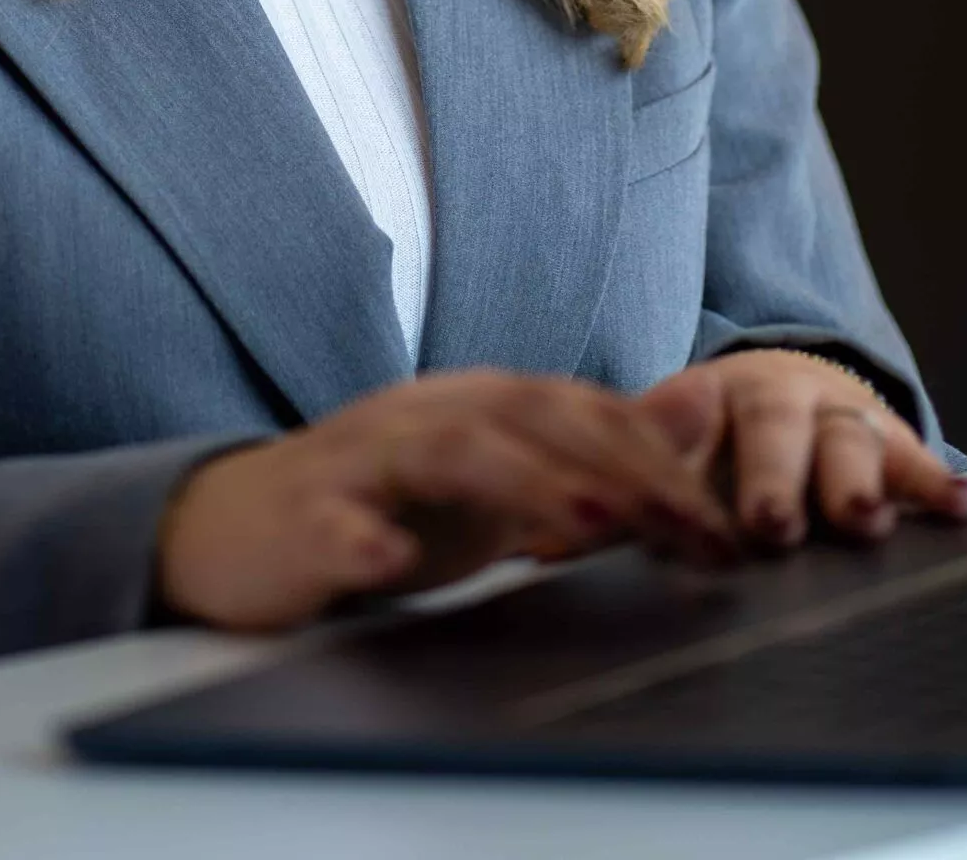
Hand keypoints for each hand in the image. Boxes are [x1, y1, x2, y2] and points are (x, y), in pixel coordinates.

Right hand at [157, 367, 738, 630]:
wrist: (240, 527)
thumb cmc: (388, 506)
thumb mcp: (505, 480)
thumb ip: (602, 450)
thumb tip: (705, 405)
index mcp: (480, 404)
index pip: (583, 411)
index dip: (658, 460)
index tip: (725, 526)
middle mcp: (428, 412)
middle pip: (531, 420)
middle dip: (619, 472)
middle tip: (690, 530)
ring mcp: (362, 459)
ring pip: (446, 453)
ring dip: (520, 485)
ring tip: (585, 526)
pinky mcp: (303, 515)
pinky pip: (333, 522)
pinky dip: (362, 538)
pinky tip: (391, 562)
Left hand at [637, 349, 966, 550]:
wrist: (783, 391)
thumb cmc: (712, 448)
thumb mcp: (666, 456)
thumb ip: (628, 491)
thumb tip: (560, 536)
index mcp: (703, 399)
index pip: (687, 425)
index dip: (684, 469)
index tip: (676, 516)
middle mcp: (773, 400)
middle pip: (770, 427)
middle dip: (772, 477)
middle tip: (771, 525)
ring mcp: (834, 415)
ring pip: (843, 436)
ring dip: (852, 479)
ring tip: (862, 519)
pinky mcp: (889, 437)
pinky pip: (913, 456)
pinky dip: (934, 481)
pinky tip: (960, 504)